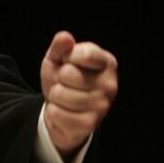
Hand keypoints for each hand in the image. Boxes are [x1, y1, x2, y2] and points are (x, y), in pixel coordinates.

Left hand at [40, 31, 118, 159]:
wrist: (62, 109)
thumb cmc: (63, 79)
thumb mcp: (58, 58)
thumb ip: (60, 46)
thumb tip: (65, 37)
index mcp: (106, 63)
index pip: (84, 54)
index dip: (66, 57)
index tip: (68, 62)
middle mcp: (110, 84)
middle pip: (68, 74)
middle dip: (58, 78)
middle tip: (64, 84)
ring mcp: (102, 106)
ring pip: (60, 94)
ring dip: (55, 96)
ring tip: (64, 98)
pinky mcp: (90, 124)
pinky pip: (57, 113)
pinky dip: (53, 112)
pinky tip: (64, 112)